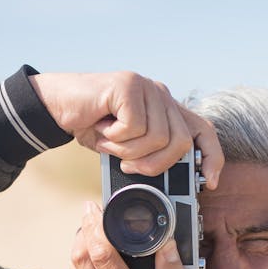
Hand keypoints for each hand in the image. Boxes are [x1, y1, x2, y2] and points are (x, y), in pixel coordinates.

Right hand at [30, 70, 221, 189]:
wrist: (56, 106)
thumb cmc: (91, 126)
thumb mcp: (126, 147)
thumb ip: (149, 155)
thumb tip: (169, 181)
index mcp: (166, 109)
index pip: (203, 131)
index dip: (212, 157)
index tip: (208, 182)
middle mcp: (161, 95)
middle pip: (180, 143)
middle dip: (154, 165)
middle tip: (127, 165)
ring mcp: (147, 87)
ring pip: (157, 138)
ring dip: (128, 150)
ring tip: (109, 140)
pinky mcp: (129, 85)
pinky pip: (134, 128)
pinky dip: (114, 138)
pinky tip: (102, 127)